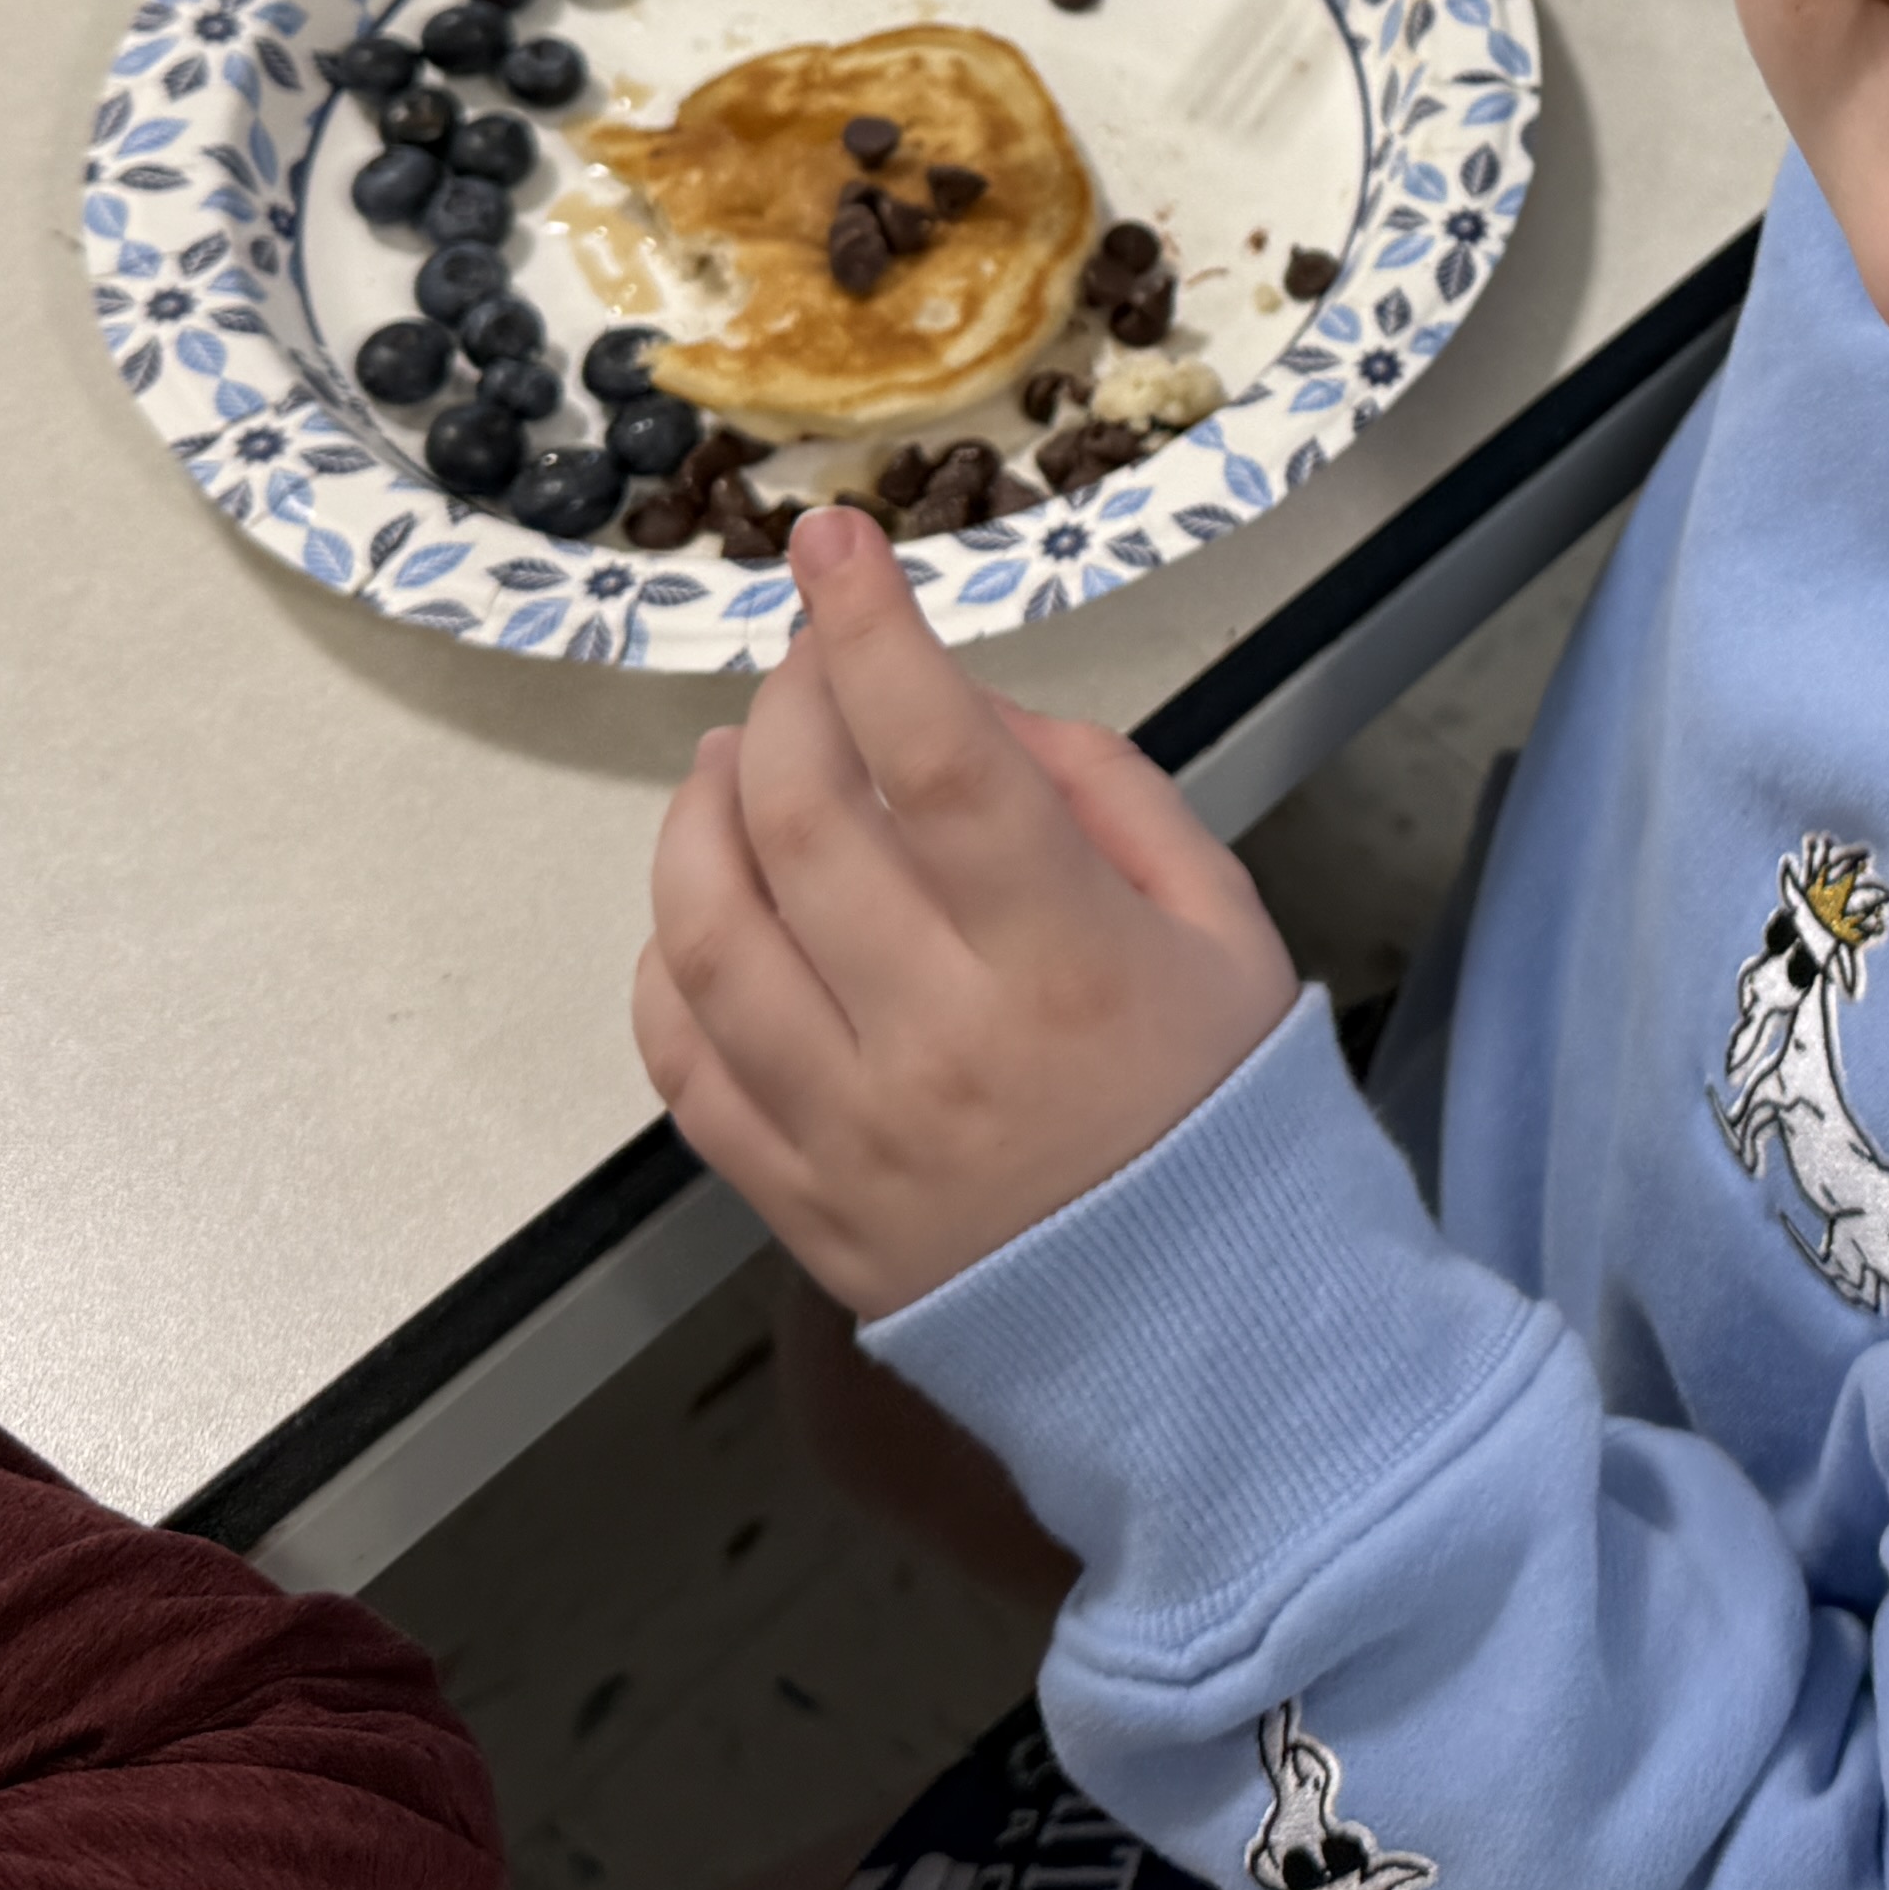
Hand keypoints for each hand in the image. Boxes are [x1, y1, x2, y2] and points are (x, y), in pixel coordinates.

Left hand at [635, 505, 1301, 1323]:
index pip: (936, 756)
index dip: (873, 631)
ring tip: (730, 768)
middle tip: (802, 669)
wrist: (1205, 1344)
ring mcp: (848, 1132)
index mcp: (1065, 959)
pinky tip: (705, 913)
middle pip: (799, 825)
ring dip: (697, 817)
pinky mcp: (794, 1203)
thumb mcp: (1222, 924)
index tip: (832, 545)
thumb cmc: (1220, 1110)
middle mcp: (938, 1042)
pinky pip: (680, 1063)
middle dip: (782, 708)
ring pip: (704, 935)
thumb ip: (1105, 793)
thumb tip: (973, 713)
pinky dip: (666, 962)